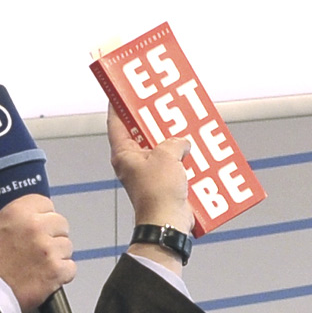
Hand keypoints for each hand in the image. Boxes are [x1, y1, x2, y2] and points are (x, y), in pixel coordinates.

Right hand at [0, 195, 75, 312]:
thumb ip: (17, 217)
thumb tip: (34, 217)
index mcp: (18, 212)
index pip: (46, 204)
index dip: (43, 217)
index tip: (40, 226)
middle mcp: (35, 226)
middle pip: (60, 223)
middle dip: (53, 235)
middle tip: (40, 248)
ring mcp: (48, 249)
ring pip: (67, 246)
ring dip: (57, 255)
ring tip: (39, 265)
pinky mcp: (56, 270)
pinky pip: (70, 267)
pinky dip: (62, 274)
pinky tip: (46, 276)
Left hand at [108, 105, 193, 234]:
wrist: (168, 222)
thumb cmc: (159, 190)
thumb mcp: (168, 155)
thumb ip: (174, 141)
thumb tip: (181, 142)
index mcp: (123, 153)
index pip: (116, 122)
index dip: (118, 105)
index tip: (122, 90)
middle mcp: (132, 161)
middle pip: (141, 133)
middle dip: (153, 119)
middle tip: (163, 102)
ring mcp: (147, 172)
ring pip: (159, 148)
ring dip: (172, 138)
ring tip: (184, 123)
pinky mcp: (162, 182)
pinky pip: (172, 163)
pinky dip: (182, 156)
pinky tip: (195, 148)